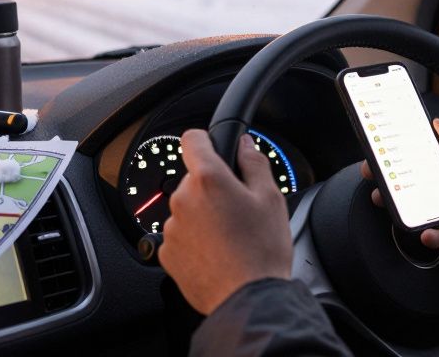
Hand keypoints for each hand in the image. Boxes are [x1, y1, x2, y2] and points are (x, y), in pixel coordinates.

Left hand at [159, 130, 292, 314]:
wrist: (249, 298)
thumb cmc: (262, 251)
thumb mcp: (271, 199)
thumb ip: (254, 163)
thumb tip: (244, 143)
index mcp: (208, 179)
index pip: (192, 139)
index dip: (205, 141)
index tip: (214, 150)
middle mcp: (183, 199)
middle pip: (193, 179)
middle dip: (211, 188)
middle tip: (237, 209)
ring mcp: (172, 228)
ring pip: (187, 208)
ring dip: (202, 215)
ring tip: (229, 236)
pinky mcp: (167, 253)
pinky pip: (180, 235)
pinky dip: (194, 240)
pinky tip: (217, 252)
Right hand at [362, 120, 438, 264]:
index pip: (432, 145)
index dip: (409, 142)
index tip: (387, 139)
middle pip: (420, 173)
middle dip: (395, 172)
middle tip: (374, 172)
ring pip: (424, 201)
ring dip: (404, 203)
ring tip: (386, 201)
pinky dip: (432, 233)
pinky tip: (426, 232)